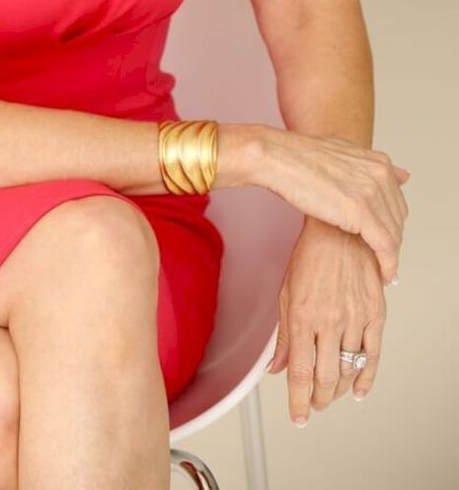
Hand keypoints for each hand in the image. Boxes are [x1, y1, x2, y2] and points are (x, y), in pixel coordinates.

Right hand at [255, 127, 409, 283]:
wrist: (278, 158)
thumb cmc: (299, 157)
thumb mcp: (342, 152)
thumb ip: (370, 166)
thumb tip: (403, 176)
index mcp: (379, 163)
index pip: (397, 202)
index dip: (391, 224)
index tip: (384, 239)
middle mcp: (381, 176)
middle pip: (398, 220)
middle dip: (390, 240)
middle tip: (380, 257)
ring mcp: (372, 193)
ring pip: (394, 236)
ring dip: (390, 256)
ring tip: (382, 270)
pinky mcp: (361, 212)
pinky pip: (385, 247)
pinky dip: (388, 265)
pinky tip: (385, 276)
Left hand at [266, 216, 387, 426]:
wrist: (339, 232)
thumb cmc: (310, 257)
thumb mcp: (286, 293)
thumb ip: (282, 335)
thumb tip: (275, 368)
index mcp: (302, 317)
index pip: (299, 373)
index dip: (298, 401)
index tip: (298, 415)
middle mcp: (328, 321)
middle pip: (325, 378)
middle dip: (318, 398)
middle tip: (314, 404)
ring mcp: (353, 319)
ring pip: (349, 370)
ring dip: (338, 389)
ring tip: (330, 395)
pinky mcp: (374, 314)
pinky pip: (373, 355)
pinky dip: (367, 377)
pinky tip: (359, 389)